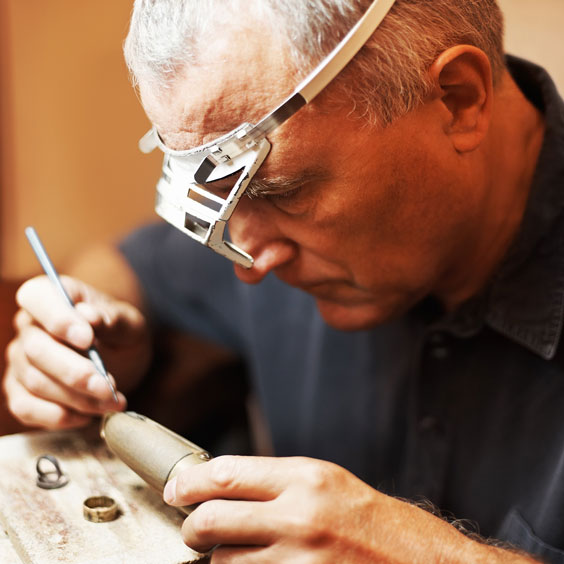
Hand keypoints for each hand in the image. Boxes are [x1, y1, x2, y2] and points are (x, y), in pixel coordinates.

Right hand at [3, 274, 150, 428]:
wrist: (122, 359)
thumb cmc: (123, 334)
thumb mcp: (130, 323)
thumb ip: (113, 318)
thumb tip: (89, 316)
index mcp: (53, 295)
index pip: (37, 297)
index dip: (57, 319)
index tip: (87, 339)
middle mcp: (29, 325)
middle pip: (36, 349)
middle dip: (75, 372)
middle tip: (108, 387)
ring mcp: (20, 359)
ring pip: (35, 382)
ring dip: (76, 398)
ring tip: (112, 402)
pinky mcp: (20, 390)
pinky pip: (25, 408)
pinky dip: (58, 417)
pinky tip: (87, 416)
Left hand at [162, 455, 528, 562]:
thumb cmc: (375, 522)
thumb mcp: (327, 483)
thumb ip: (276, 483)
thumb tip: (222, 485)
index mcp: (307, 479)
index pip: (226, 474)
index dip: (191, 482)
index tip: (177, 487)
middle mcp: (300, 518)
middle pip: (212, 519)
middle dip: (194, 526)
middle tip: (195, 527)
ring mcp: (298, 563)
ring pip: (223, 563)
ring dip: (220, 558)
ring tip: (237, 552)